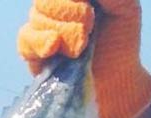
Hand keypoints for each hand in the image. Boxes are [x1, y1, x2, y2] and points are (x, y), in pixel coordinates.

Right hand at [17, 0, 150, 117]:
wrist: (116, 76)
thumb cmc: (121, 39)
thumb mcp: (125, 8)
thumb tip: (86, 0)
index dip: (72, 1)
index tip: (91, 12)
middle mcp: (51, 5)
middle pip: (45, 1)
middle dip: (69, 13)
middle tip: (90, 28)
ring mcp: (40, 27)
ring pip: (37, 18)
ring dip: (64, 33)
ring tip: (82, 46)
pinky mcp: (33, 51)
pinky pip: (25, 39)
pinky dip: (40, 42)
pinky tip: (54, 47)